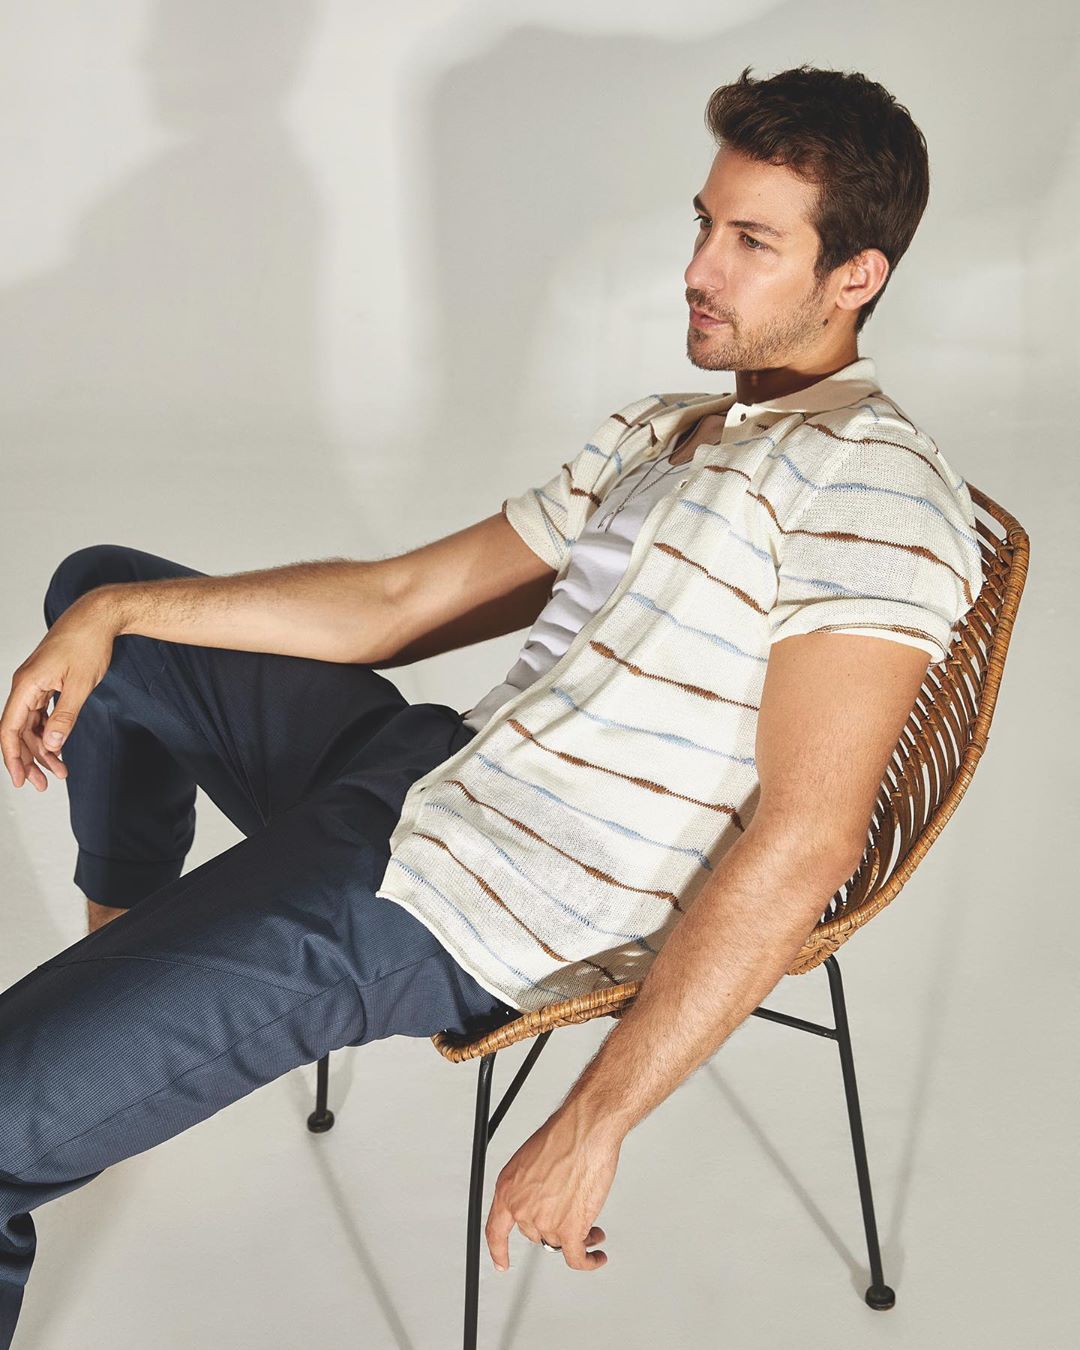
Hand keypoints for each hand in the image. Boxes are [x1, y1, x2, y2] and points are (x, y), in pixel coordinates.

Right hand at [1, 593, 118, 790]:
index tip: (20, 779)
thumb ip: (64, 717)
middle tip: (44, 784)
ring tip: (59, 772)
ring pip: (31, 724)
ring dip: (43, 748)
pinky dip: (49, 732)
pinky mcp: (47, 682)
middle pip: (19, 730)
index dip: (12, 756)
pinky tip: (59, 749)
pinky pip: (41, 713)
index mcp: (27, 684)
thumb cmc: (89, 644)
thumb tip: (50, 745)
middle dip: (30, 759)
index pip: (9, 727)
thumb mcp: (80, 685)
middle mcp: (26, 684)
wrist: (98, 616)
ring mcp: (36, 683)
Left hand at [485, 1107, 620, 1272]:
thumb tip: (542, 1199)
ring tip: (592, 1227)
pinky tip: (597, 1255)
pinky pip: (577, 1257)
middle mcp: (522, 1208)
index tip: (501, 1262)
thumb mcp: (529, 1160)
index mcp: (507, 1189)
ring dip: (577, 1238)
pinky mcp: (570, 1229)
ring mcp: (545, 1221)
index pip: (495, 1230)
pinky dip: (589, 1260)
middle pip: (535, 1234)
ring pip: (559, 1242)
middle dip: (554, 1226)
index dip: (498, 1250)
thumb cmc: (563, 1135)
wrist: (585, 1130)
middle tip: (571, 1217)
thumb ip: (530, 1186)